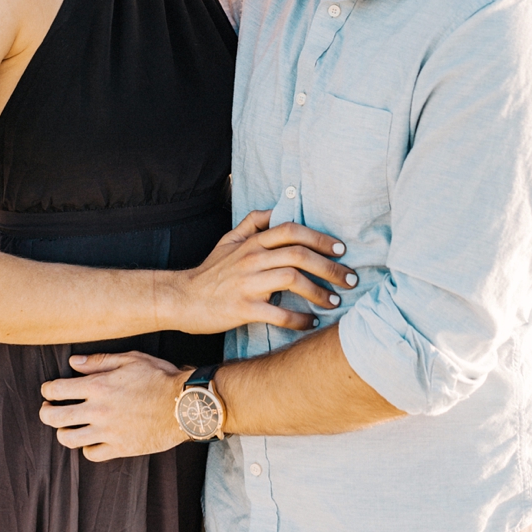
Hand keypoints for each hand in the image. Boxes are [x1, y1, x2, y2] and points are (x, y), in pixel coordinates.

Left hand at [40, 352, 186, 460]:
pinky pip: (91, 454)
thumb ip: (99, 361)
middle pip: (56, 417)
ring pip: (69, 439)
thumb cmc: (159, 377)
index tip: (48, 390)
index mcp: (98, 386)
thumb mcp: (130, 359)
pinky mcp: (119, 448)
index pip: (58, 390)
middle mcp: (98, 411)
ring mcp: (107, 432)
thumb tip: (74, 362)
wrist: (183, 405)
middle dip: (46, 412)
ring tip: (65, 426)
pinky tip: (90, 439)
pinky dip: (86, 448)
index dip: (47, 390)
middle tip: (48, 408)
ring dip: (62, 432)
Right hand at [173, 210, 357, 334]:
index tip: (341, 249)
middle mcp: (251, 258)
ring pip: (292, 280)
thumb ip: (252, 222)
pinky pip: (278, 314)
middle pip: (299, 254)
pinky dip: (300, 319)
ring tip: (335, 301)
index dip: (320, 238)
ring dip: (319, 292)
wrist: (182, 298)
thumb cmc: (211, 270)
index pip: (292, 230)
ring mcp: (247, 283)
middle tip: (350, 279)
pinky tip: (312, 322)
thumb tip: (276, 209)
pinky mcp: (243, 308)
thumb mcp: (228, 240)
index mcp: (252, 241)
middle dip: (330, 266)